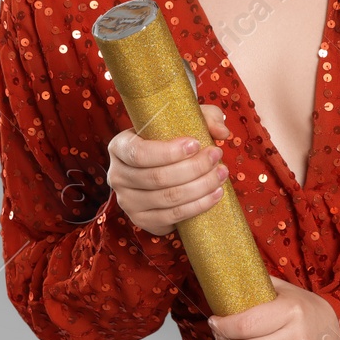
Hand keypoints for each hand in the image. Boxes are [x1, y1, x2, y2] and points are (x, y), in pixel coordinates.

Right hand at [106, 104, 230, 237]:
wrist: (163, 165)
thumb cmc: (171, 138)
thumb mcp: (184, 120)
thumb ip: (205, 118)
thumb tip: (222, 132)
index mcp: (119, 147)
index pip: (139, 153)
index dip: (169, 152)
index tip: (196, 144)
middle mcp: (117, 176)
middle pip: (157, 178)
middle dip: (194, 168)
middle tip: (217, 156)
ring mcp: (128, 202)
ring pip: (168, 198)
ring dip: (200, 187)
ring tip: (221, 174)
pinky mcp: (142, 220)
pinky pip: (173, 216)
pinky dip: (197, 206)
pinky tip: (215, 194)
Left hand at [207, 275, 339, 339]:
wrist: (339, 336)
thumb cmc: (307, 310)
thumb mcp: (288, 291)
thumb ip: (260, 285)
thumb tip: (229, 279)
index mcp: (291, 311)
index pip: (246, 324)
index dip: (223, 326)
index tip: (215, 321)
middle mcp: (296, 338)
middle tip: (218, 336)